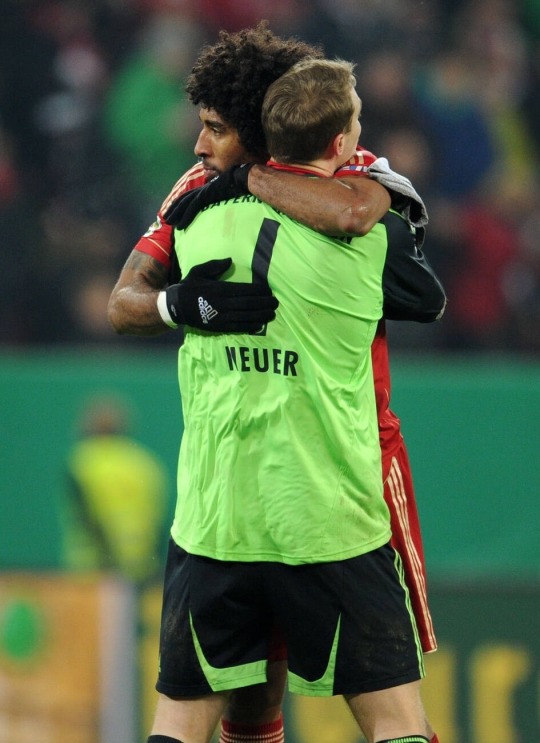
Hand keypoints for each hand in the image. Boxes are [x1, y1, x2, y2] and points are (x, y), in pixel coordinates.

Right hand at [163, 258, 277, 332]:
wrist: (176, 306)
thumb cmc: (189, 287)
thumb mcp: (199, 271)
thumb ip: (215, 266)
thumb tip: (230, 260)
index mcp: (220, 288)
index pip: (244, 289)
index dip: (259, 290)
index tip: (269, 290)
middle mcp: (223, 303)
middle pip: (249, 303)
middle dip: (264, 303)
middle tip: (276, 302)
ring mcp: (221, 316)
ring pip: (246, 316)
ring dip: (261, 315)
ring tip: (273, 314)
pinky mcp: (219, 327)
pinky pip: (238, 327)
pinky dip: (250, 326)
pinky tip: (260, 325)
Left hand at [164, 164, 253, 228]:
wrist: (243, 178)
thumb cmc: (239, 186)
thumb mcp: (227, 194)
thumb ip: (220, 199)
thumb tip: (221, 207)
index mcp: (206, 189)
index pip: (190, 197)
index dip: (181, 204)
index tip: (174, 212)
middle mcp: (202, 189)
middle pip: (184, 200)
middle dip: (174, 209)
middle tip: (165, 218)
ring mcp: (203, 191)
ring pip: (185, 204)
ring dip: (176, 214)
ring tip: (169, 223)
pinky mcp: (206, 195)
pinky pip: (192, 207)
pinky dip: (185, 217)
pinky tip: (180, 225)